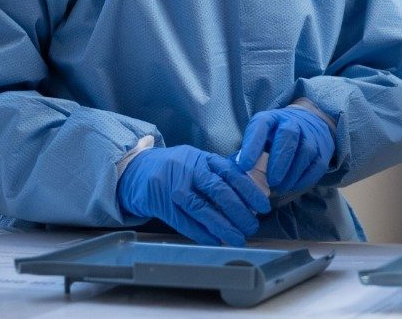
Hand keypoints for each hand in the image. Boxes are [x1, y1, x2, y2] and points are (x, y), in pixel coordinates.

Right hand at [117, 145, 269, 245]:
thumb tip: (248, 198)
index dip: (250, 191)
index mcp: (204, 159)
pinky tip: (214, 241)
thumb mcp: (198, 163)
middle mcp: (190, 170)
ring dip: (222, 226)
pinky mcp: (160, 203)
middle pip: (219, 191)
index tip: (264, 206)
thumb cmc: (176, 169)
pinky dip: (200, 233)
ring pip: (202, 209)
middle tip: (252, 227)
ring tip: (237, 238)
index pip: (232, 174)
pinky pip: (183, 221)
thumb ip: (219, 175)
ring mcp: (174, 187)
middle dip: (239, 211)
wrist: (137, 170)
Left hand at [237, 107, 335, 194]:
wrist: (309, 123)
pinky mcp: (323, 150)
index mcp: (271, 118)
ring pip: (305, 151)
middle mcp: (293, 122)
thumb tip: (238, 172)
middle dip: (278, 161)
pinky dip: (303, 179)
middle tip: (270, 182)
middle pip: (288, 135)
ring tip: (279, 187)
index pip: (261, 125)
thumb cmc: (277, 136)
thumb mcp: (261, 136)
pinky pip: (317, 165)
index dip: (253, 145)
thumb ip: (250, 151)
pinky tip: (292, 186)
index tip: (245, 166)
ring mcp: (311, 134)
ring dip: (291, 173)